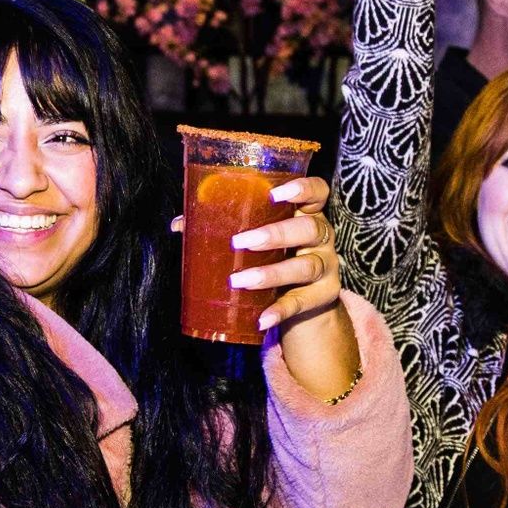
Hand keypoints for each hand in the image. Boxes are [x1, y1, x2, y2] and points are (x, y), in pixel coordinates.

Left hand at [229, 176, 342, 334]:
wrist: (305, 300)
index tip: (275, 193)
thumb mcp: (260, 238)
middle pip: (309, 228)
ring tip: (241, 281)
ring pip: (306, 266)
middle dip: (275, 234)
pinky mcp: (324, 296)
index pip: (317, 192)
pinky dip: (280, 310)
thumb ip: (226, 226)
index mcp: (305, 213)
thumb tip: (180, 224)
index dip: (302, 188)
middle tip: (241, 242)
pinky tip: (262, 318)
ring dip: (272, 273)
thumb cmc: (276, 255)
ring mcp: (326, 267)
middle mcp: (321, 237)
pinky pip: (302, 302)